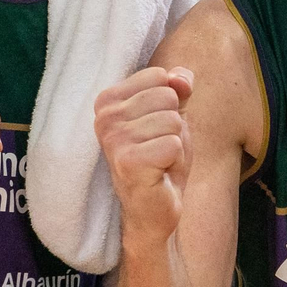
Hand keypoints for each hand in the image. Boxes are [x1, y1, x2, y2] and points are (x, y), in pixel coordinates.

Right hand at [95, 67, 193, 255]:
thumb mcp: (173, 115)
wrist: (153, 210)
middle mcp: (104, 117)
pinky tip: (159, 173)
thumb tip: (182, 77)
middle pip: (167, 97)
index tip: (155, 129)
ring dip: (175, 144)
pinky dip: (175, 161)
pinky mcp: (128, 162)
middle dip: (175, 125)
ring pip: (173, 121)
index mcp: (109, 100)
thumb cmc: (160, 159)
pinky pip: (174, 144)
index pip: (159, 76)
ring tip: (158, 161)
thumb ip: (178, 88)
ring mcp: (113, 140)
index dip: (171, 103)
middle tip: (159, 149)